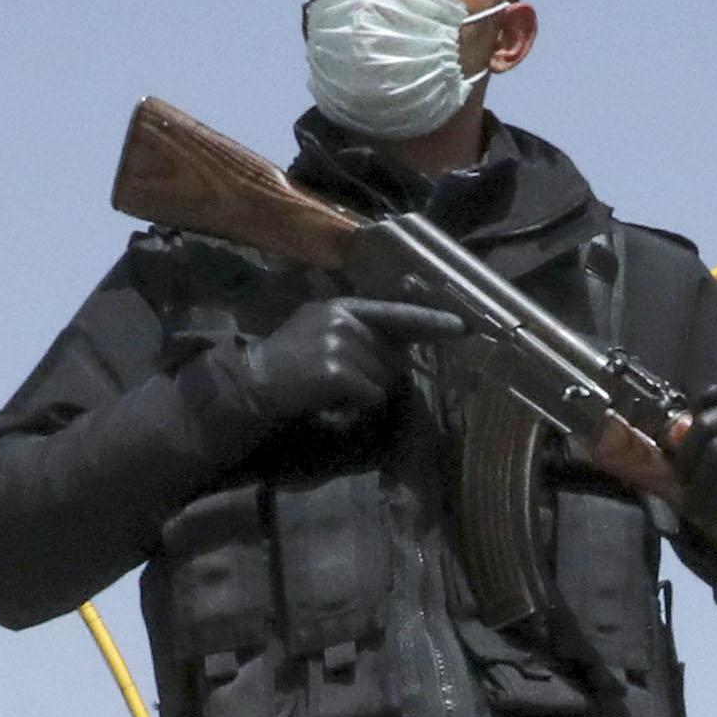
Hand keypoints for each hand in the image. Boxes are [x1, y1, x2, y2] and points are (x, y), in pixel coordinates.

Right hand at [207, 294, 456, 445]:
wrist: (253, 382)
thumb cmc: (289, 362)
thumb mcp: (321, 332)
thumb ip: (359, 332)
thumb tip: (402, 346)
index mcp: (342, 308)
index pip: (396, 312)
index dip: (431, 320)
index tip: (462, 326)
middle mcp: (344, 320)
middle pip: (394, 356)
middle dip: (381, 376)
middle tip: (346, 383)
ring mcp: (340, 344)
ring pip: (385, 379)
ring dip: (367, 394)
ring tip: (334, 391)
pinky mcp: (338, 371)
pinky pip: (372, 396)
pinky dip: (359, 408)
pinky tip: (334, 403)